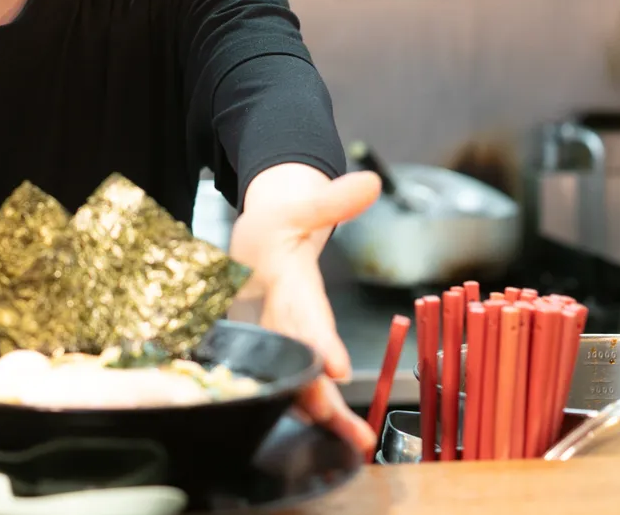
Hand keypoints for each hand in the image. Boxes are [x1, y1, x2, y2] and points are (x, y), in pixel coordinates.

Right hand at [229, 166, 382, 455]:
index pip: (299, 312)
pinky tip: (337, 430)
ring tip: (352, 439)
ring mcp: (268, 333)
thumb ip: (335, 199)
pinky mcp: (271, 348)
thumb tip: (370, 181)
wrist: (250, 235)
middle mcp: (271, 312)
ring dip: (318, 410)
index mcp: (280, 278)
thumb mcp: (302, 204)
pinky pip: (289, 380)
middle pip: (293, 357)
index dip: (315, 341)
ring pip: (291, 377)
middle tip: (338, 422)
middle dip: (313, 393)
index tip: (335, 367)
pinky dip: (310, 407)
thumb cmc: (277, 222)